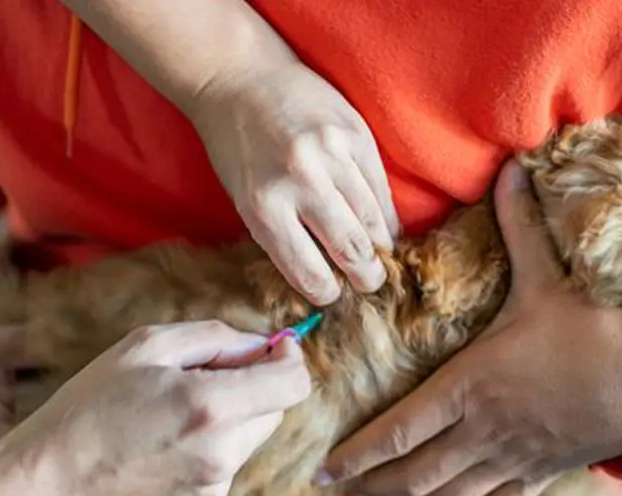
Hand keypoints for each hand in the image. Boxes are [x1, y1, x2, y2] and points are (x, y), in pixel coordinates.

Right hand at [0, 321, 311, 495]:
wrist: (55, 480)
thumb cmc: (91, 404)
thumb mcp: (146, 346)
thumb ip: (216, 337)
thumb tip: (260, 343)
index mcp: (211, 406)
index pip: (294, 383)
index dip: (289, 358)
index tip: (271, 347)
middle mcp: (224, 451)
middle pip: (278, 407)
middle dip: (256, 383)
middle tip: (205, 373)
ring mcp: (217, 482)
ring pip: (256, 433)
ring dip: (236, 412)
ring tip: (179, 406)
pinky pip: (232, 458)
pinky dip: (216, 440)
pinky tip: (170, 437)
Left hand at [187, 61, 398, 304]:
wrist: (241, 77)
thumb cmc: (238, 148)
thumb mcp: (245, 200)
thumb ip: (283, 237)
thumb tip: (327, 277)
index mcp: (264, 208)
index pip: (312, 274)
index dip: (328, 292)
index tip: (334, 292)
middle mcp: (302, 183)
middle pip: (352, 251)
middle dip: (366, 276)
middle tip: (369, 283)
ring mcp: (334, 156)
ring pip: (375, 222)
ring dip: (380, 246)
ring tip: (378, 257)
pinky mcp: (357, 134)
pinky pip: (381, 189)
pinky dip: (383, 212)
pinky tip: (379, 223)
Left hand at [319, 160, 621, 495]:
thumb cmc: (595, 330)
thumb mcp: (547, 278)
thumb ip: (517, 227)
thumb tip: (507, 169)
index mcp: (472, 385)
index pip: (398, 430)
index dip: (356, 454)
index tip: (322, 468)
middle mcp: (483, 430)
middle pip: (413, 474)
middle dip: (371, 483)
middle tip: (340, 485)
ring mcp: (510, 458)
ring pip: (446, 495)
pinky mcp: (537, 474)